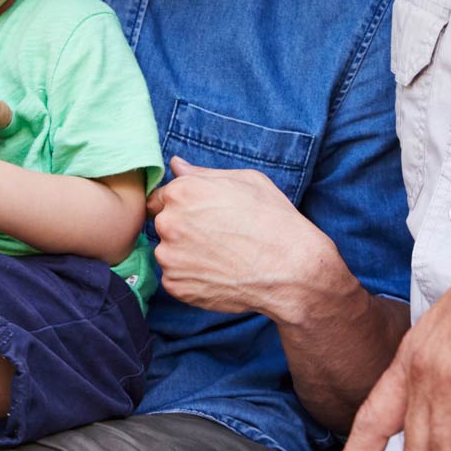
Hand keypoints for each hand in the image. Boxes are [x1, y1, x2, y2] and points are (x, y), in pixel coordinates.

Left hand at [145, 157, 338, 316]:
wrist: (290, 268)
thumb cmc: (273, 219)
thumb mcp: (245, 181)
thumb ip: (203, 173)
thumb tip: (176, 165)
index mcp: (183, 192)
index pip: (161, 197)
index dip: (182, 206)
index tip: (202, 215)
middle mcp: (169, 223)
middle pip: (163, 224)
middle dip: (183, 229)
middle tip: (216, 237)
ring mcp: (170, 257)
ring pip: (168, 253)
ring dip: (185, 255)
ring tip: (220, 257)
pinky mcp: (176, 286)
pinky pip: (176, 278)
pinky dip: (191, 278)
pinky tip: (218, 273)